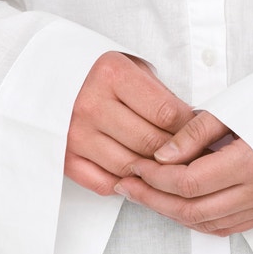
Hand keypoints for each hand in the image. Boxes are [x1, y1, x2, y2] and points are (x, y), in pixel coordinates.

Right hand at [63, 52, 198, 195]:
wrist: (51, 75)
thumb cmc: (104, 74)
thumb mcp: (135, 69)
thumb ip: (162, 96)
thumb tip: (197, 128)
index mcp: (111, 74)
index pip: (166, 114)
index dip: (190, 128)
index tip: (200, 133)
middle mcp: (90, 104)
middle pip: (150, 143)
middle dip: (177, 153)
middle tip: (192, 156)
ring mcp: (74, 134)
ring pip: (130, 167)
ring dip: (153, 172)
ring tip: (168, 167)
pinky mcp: (64, 157)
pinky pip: (104, 184)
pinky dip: (125, 184)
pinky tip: (137, 174)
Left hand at [114, 107, 252, 236]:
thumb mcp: (241, 105)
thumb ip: (197, 132)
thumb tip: (161, 155)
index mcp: (252, 163)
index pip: (188, 182)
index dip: (155, 177)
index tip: (135, 164)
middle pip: (191, 209)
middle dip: (153, 199)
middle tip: (127, 185)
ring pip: (207, 224)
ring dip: (171, 213)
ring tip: (145, 195)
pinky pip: (227, 227)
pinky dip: (198, 221)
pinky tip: (180, 206)